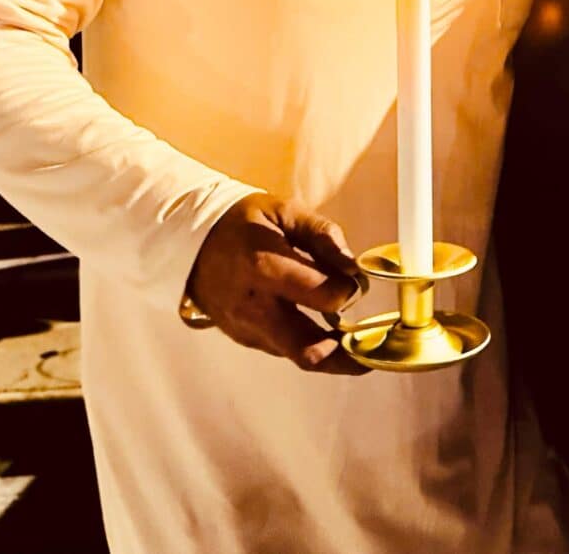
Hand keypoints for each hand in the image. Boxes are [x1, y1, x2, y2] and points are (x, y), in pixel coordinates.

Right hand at [187, 193, 369, 375]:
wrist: (191, 242)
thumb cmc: (244, 222)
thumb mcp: (284, 211)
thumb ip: (323, 235)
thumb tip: (354, 267)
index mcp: (264, 267)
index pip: (323, 294)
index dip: (350, 289)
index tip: (358, 279)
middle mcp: (253, 307)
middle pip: (310, 349)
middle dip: (350, 352)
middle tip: (376, 343)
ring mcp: (246, 329)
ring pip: (301, 356)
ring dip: (335, 354)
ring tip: (361, 341)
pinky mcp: (245, 339)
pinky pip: (286, 348)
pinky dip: (312, 344)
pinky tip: (331, 331)